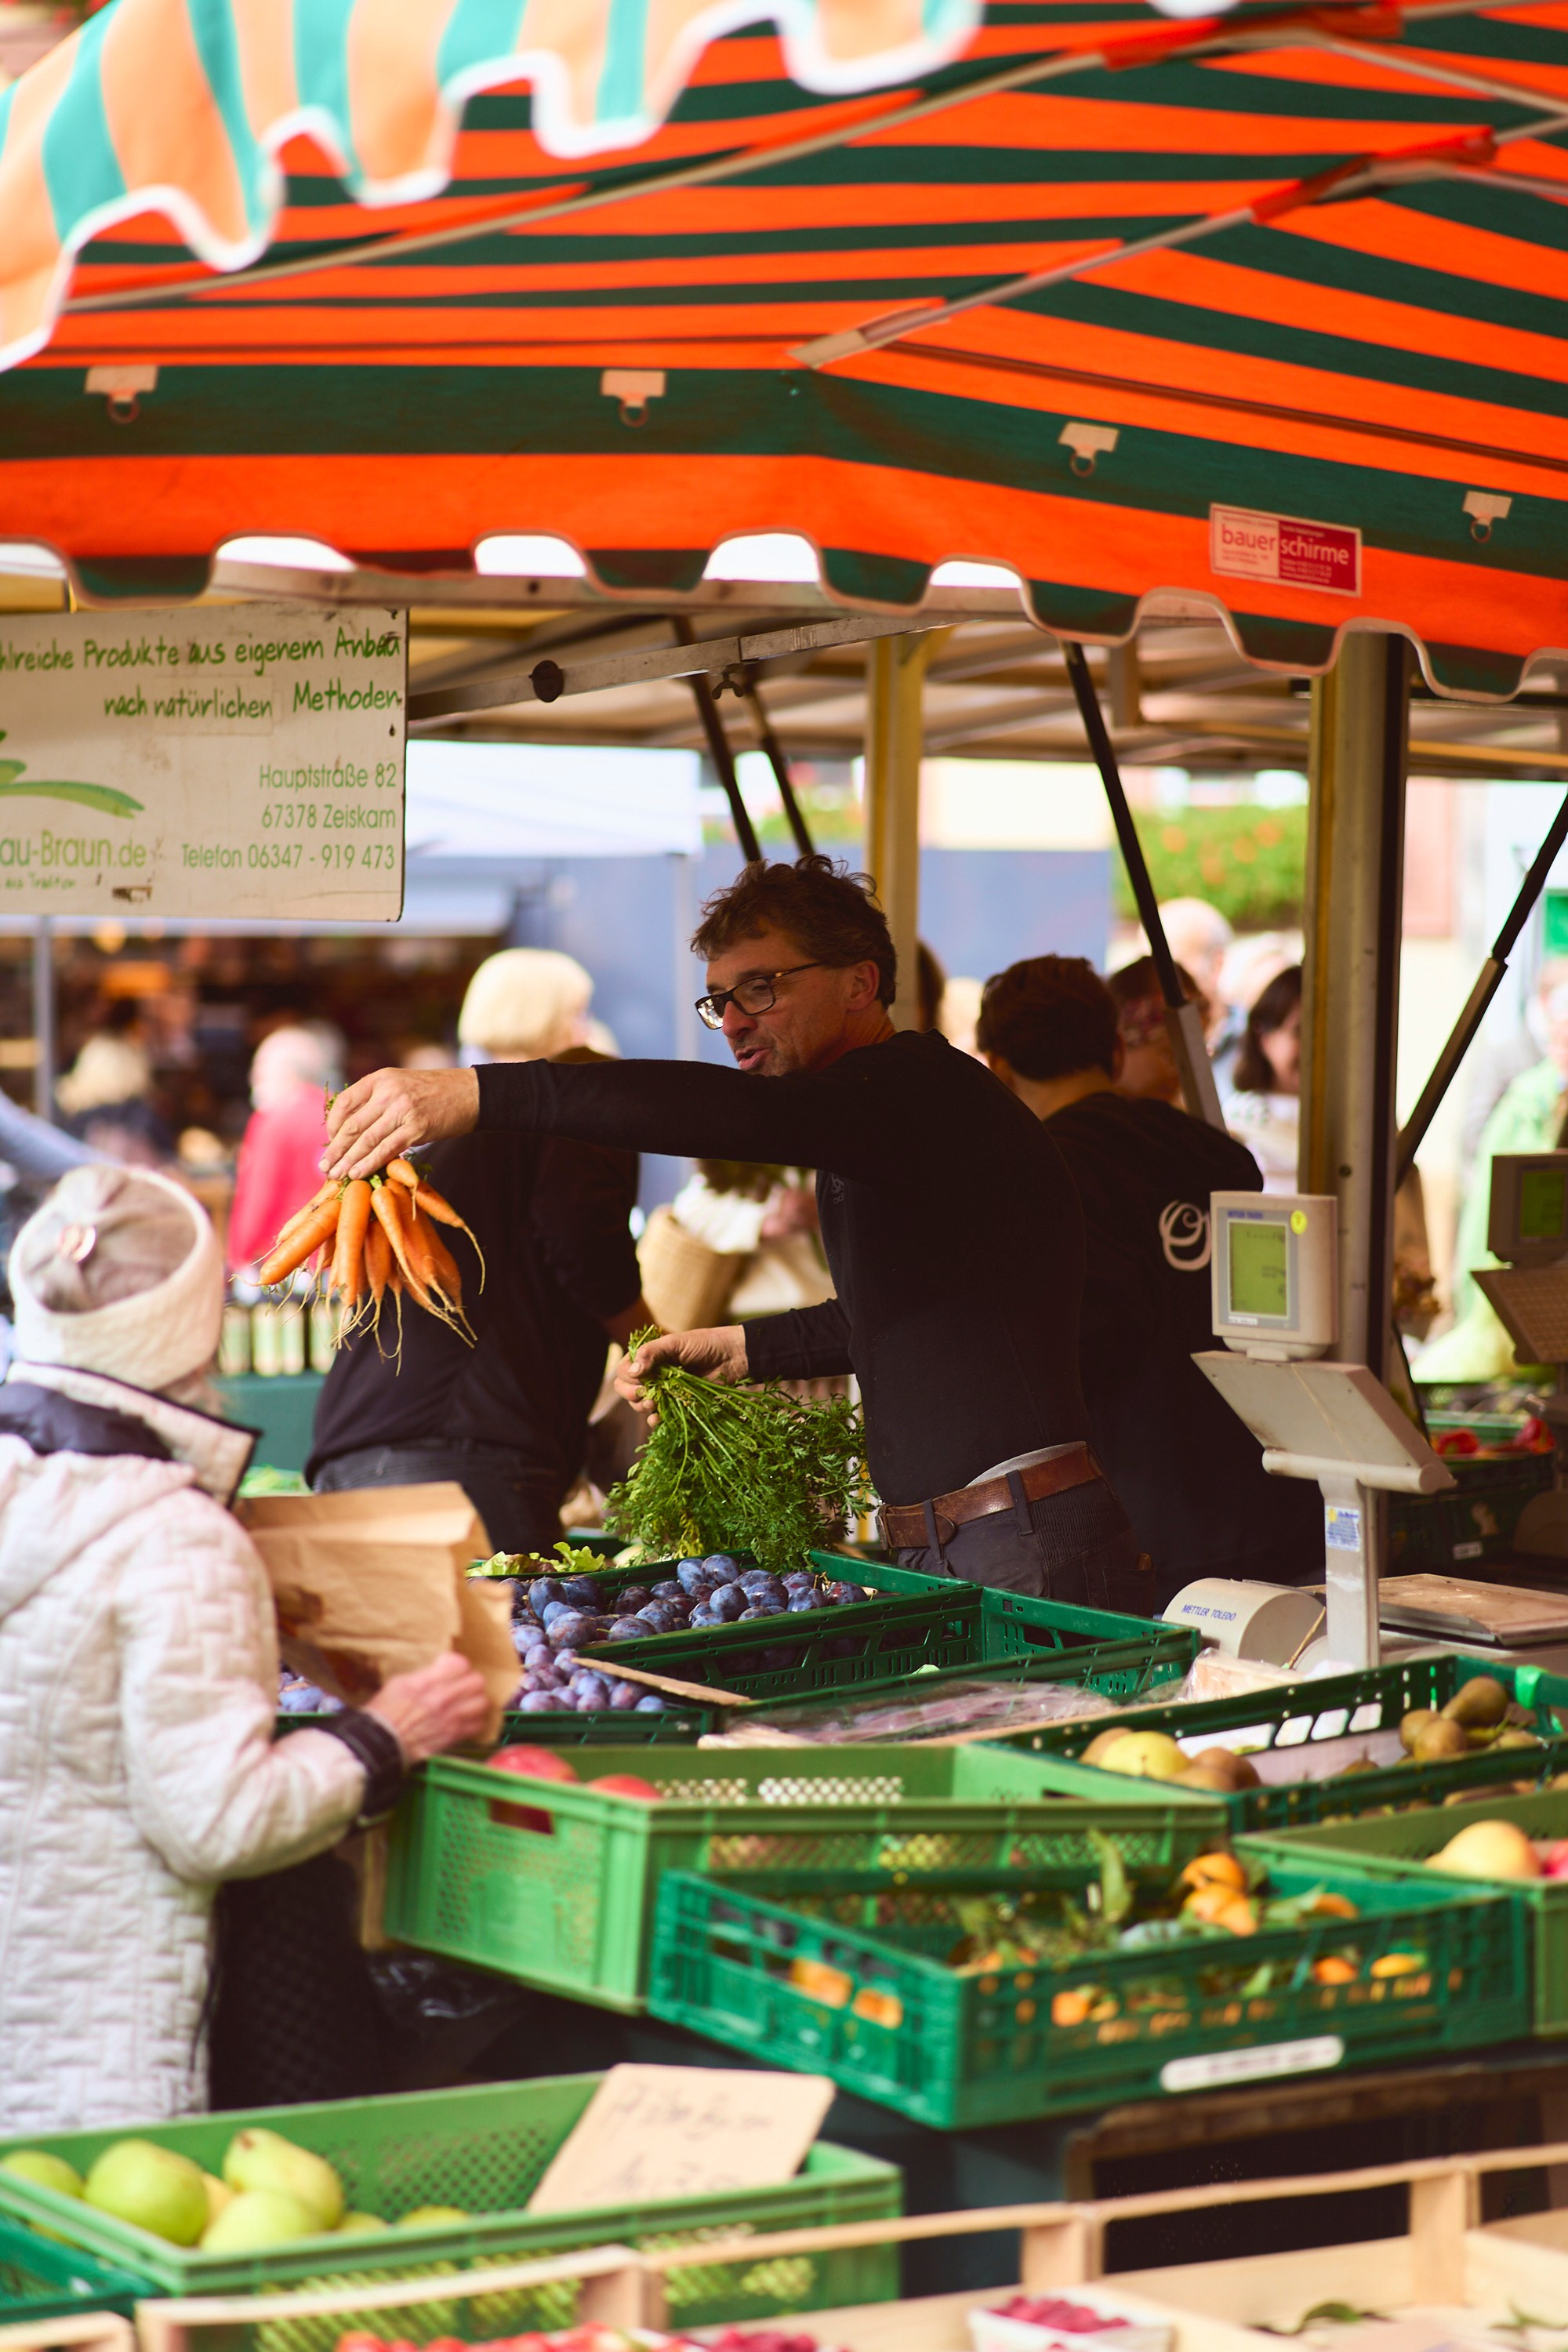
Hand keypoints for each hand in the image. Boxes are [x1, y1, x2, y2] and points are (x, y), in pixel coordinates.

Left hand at [323, 1067, 478, 1178]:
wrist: (471, 1093)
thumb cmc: (436, 1093)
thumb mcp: (401, 1085)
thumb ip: (378, 1101)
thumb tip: (353, 1131)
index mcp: (380, 1078)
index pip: (344, 1103)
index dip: (332, 1127)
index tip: (330, 1144)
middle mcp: (388, 1091)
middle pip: (352, 1125)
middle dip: (336, 1150)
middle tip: (324, 1168)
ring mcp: (402, 1109)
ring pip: (366, 1140)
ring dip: (349, 1161)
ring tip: (337, 1176)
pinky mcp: (417, 1127)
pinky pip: (387, 1149)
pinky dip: (370, 1163)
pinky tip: (359, 1174)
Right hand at [366, 1652, 488, 1762]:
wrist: (381, 1743)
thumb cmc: (385, 1712)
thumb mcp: (399, 1682)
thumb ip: (424, 1674)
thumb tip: (438, 1670)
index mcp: (427, 1681)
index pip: (461, 1663)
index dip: (456, 1664)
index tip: (449, 1668)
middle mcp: (443, 1698)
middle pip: (477, 1681)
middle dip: (470, 1681)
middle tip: (461, 1685)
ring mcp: (451, 1718)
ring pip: (482, 1702)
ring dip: (475, 1701)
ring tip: (466, 1702)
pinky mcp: (453, 1736)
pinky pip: (478, 1725)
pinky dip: (474, 1721)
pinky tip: (465, 1719)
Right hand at [614, 1324, 747, 1424]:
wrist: (732, 1357)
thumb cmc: (705, 1344)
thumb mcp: (676, 1342)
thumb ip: (652, 1353)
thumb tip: (632, 1372)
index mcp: (649, 1357)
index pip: (623, 1370)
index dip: (627, 1377)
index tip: (640, 1379)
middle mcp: (653, 1374)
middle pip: (626, 1389)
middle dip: (631, 1394)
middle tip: (645, 1393)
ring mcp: (664, 1390)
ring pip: (639, 1404)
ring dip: (642, 1407)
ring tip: (654, 1404)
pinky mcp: (677, 1404)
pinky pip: (658, 1417)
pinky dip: (654, 1420)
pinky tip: (657, 1418)